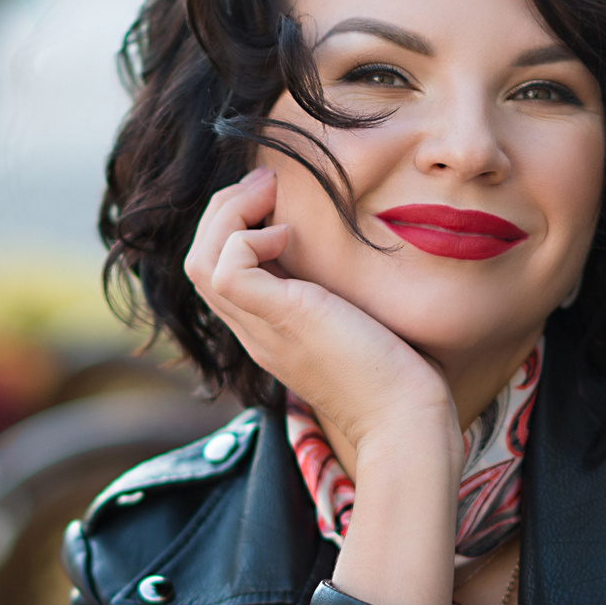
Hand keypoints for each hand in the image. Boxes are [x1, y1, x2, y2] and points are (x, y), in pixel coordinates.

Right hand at [182, 168, 458, 475]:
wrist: (406, 421)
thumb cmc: (399, 377)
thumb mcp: (360, 323)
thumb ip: (343, 295)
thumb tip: (354, 254)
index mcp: (269, 331)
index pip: (219, 274)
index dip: (234, 228)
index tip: (277, 200)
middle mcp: (255, 331)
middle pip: (199, 262)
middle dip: (224, 211)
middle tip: (267, 184)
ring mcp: (261, 329)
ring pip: (199, 262)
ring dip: (228, 215)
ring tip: (269, 195)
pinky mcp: (280, 318)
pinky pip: (226, 269)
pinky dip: (247, 238)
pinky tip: (288, 236)